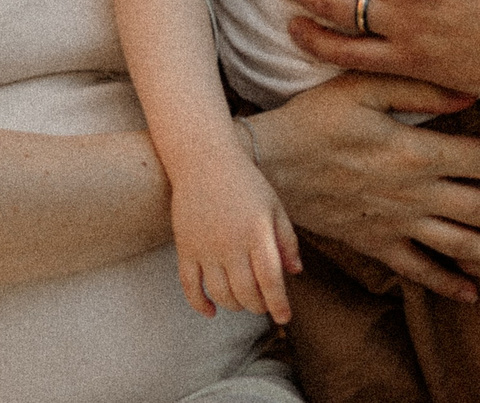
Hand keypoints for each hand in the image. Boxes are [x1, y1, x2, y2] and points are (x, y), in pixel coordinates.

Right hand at [170, 152, 299, 323]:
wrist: (203, 160)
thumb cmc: (245, 183)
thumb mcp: (273, 206)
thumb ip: (286, 240)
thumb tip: (295, 273)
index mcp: (257, 231)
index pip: (270, 279)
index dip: (278, 303)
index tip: (284, 318)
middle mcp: (230, 243)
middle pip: (246, 291)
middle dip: (258, 306)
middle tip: (263, 304)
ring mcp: (205, 247)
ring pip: (220, 293)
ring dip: (234, 305)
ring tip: (243, 302)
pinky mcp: (185, 248)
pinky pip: (189, 286)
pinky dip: (200, 304)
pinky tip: (212, 312)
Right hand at [248, 72, 479, 304]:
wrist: (266, 168)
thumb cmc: (313, 118)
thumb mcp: (360, 87)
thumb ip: (418, 86)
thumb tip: (471, 91)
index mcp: (415, 152)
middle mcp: (414, 194)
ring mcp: (397, 225)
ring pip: (462, 247)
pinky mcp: (378, 246)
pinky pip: (422, 271)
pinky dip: (452, 284)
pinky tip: (478, 294)